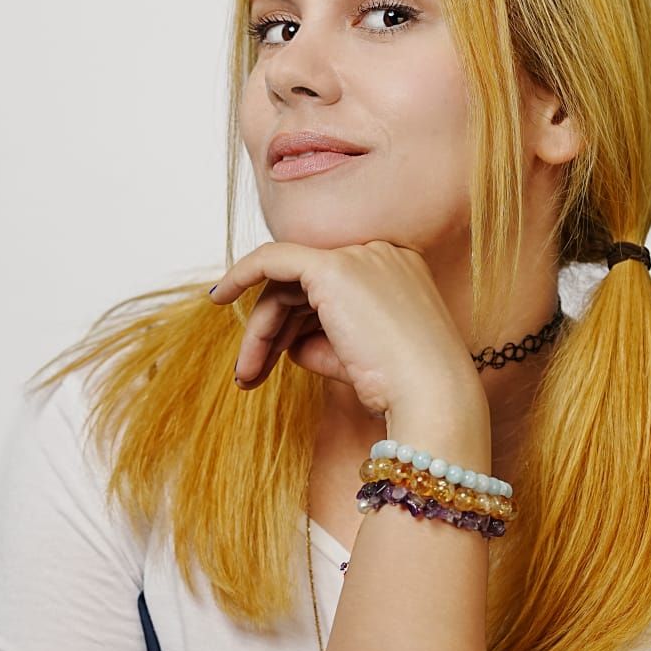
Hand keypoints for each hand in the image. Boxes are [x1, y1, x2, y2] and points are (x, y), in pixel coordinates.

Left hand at [208, 239, 477, 418]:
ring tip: (246, 376)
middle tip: (248, 375)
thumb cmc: (403, 389)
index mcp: (397, 271)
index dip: (296, 321)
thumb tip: (287, 343)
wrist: (430, 397)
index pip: (330, 288)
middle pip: (305, 286)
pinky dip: (241, 274)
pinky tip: (220, 298)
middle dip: (271, 330)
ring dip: (260, 331)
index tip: (273, 354)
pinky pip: (273, 260)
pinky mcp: (333, 268)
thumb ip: (322, 342)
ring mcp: (359, 256)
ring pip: (287, 285)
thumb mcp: (357, 360)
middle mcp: (381, 254)